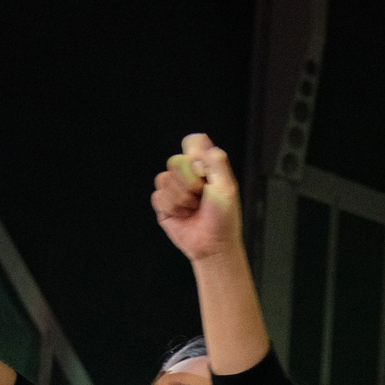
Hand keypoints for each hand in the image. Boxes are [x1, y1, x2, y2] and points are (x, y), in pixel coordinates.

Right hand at [151, 134, 244, 262]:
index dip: (194, 154)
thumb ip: (216, 161)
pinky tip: (183, 216)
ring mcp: (174, 188)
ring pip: (164, 179)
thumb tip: (202, 138)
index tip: (203, 171)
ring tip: (193, 209)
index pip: (193, 142)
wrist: (213, 245)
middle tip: (201, 195)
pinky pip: (158, 196)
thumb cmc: (224, 219)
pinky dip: (172, 208)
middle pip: (175, 161)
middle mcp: (187, 174)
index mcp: (205, 167)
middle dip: (189, 182)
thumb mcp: (227, 187)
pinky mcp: (163, 204)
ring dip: (181, 198)